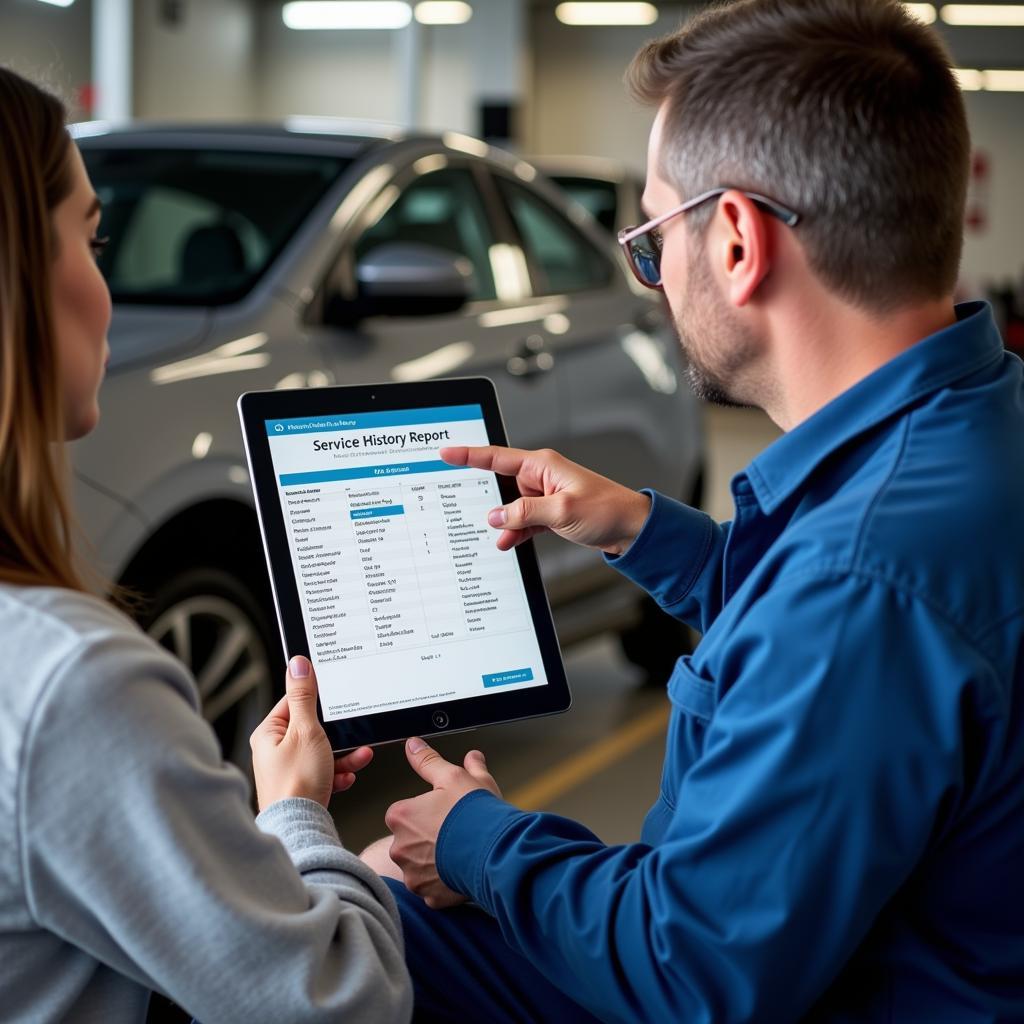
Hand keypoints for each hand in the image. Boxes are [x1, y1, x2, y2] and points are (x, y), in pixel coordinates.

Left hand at [250, 656, 372, 810]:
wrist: (299, 827)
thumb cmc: (296, 784)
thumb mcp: (306, 730)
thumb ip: (304, 696)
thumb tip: (298, 664)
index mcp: (269, 733)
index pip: (294, 702)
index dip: (318, 701)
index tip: (334, 700)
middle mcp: (275, 750)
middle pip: (313, 728)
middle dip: (338, 734)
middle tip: (351, 733)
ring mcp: (288, 769)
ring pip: (322, 751)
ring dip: (344, 754)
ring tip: (358, 756)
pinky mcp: (301, 785)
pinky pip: (324, 770)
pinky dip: (339, 771)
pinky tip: (346, 776)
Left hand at [385, 737, 500, 908]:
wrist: (497, 852)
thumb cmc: (475, 813)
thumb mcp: (454, 776)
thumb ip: (429, 761)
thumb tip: (414, 745)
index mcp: (401, 816)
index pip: (405, 811)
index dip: (427, 808)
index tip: (445, 810)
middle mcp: (400, 847)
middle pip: (411, 838)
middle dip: (430, 835)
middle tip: (456, 829)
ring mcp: (413, 875)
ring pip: (421, 864)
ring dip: (436, 858)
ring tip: (462, 850)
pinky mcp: (429, 896)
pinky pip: (433, 887)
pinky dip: (445, 880)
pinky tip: (462, 869)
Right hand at [440, 445, 649, 555]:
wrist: (632, 529)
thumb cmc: (607, 510)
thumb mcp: (560, 511)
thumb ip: (524, 513)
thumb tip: (497, 516)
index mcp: (542, 465)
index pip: (497, 458)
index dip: (469, 456)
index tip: (446, 454)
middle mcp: (541, 477)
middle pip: (501, 485)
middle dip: (486, 499)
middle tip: (466, 508)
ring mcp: (545, 496)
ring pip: (511, 508)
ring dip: (504, 523)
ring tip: (498, 536)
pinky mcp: (550, 513)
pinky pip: (523, 521)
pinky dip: (515, 532)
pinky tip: (508, 543)